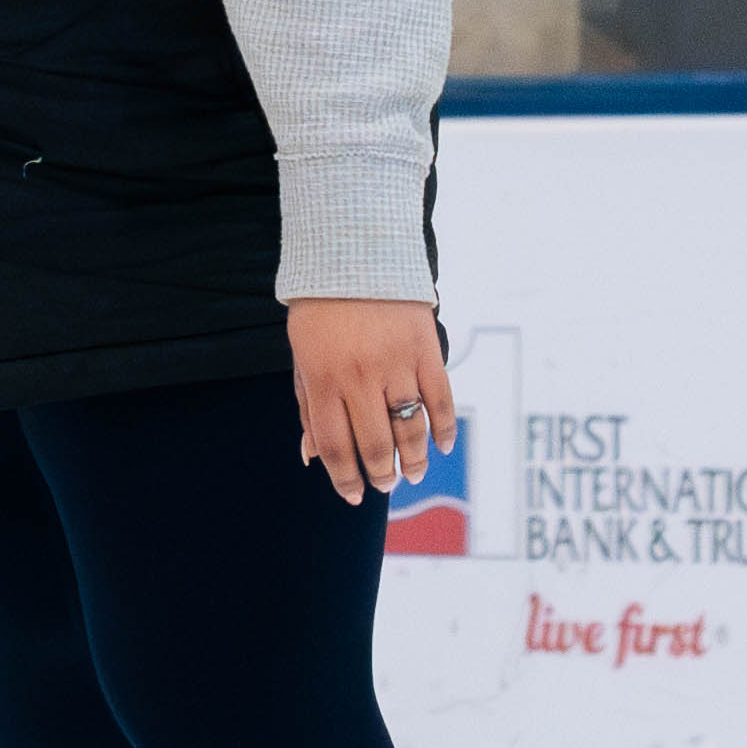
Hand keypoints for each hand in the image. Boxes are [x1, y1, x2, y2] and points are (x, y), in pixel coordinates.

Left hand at [291, 298, 454, 507]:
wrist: (354, 253)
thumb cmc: (321, 312)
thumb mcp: (302, 358)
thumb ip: (307, 407)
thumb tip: (311, 458)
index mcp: (323, 380)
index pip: (335, 447)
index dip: (345, 479)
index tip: (353, 494)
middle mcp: (359, 377)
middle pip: (374, 446)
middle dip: (380, 474)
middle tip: (384, 483)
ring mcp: (396, 364)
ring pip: (410, 430)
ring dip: (412, 460)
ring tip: (410, 472)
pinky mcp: (425, 350)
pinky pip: (441, 400)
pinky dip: (444, 428)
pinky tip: (441, 445)